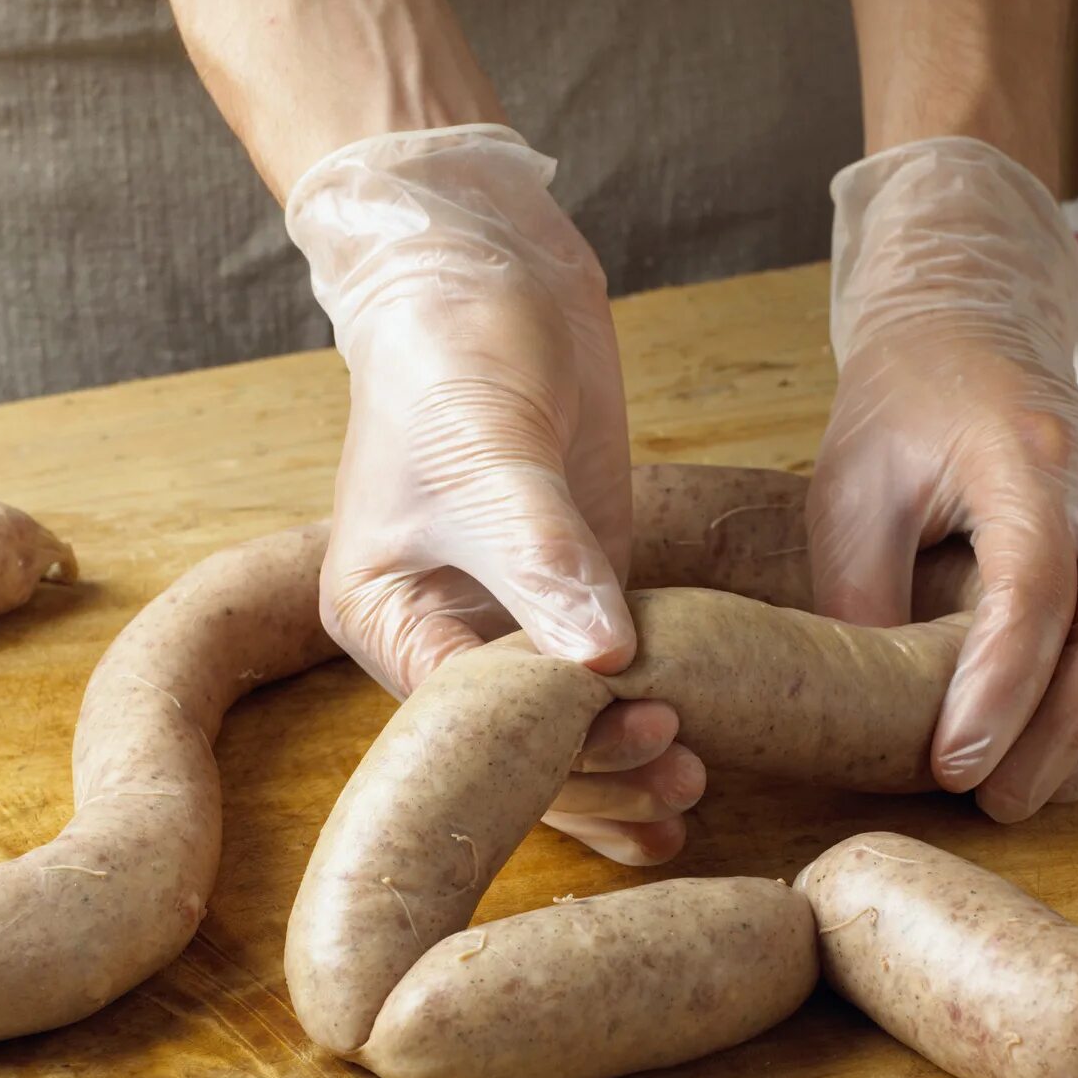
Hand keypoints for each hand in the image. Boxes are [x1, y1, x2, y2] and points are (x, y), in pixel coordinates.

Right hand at [288, 125, 699, 862]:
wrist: (485, 276)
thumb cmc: (450, 355)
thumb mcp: (491, 457)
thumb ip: (545, 562)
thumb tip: (602, 664)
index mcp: (387, 617)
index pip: (471, 716)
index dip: (558, 742)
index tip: (648, 731)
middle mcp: (440, 636)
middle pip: (518, 746)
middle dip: (599, 772)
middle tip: (683, 780)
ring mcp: (510, 620)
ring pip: (565, 730)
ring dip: (624, 769)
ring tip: (690, 801)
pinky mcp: (573, 592)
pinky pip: (605, 683)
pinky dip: (640, 722)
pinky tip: (687, 776)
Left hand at [808, 137, 1077, 821]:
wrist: (972, 336)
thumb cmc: (899, 415)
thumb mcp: (847, 493)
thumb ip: (859, 597)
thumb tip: (871, 718)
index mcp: (1023, 456)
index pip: (1033, 585)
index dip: (999, 687)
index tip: (955, 765)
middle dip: (1064, 731)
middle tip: (995, 802)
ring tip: (1037, 791)